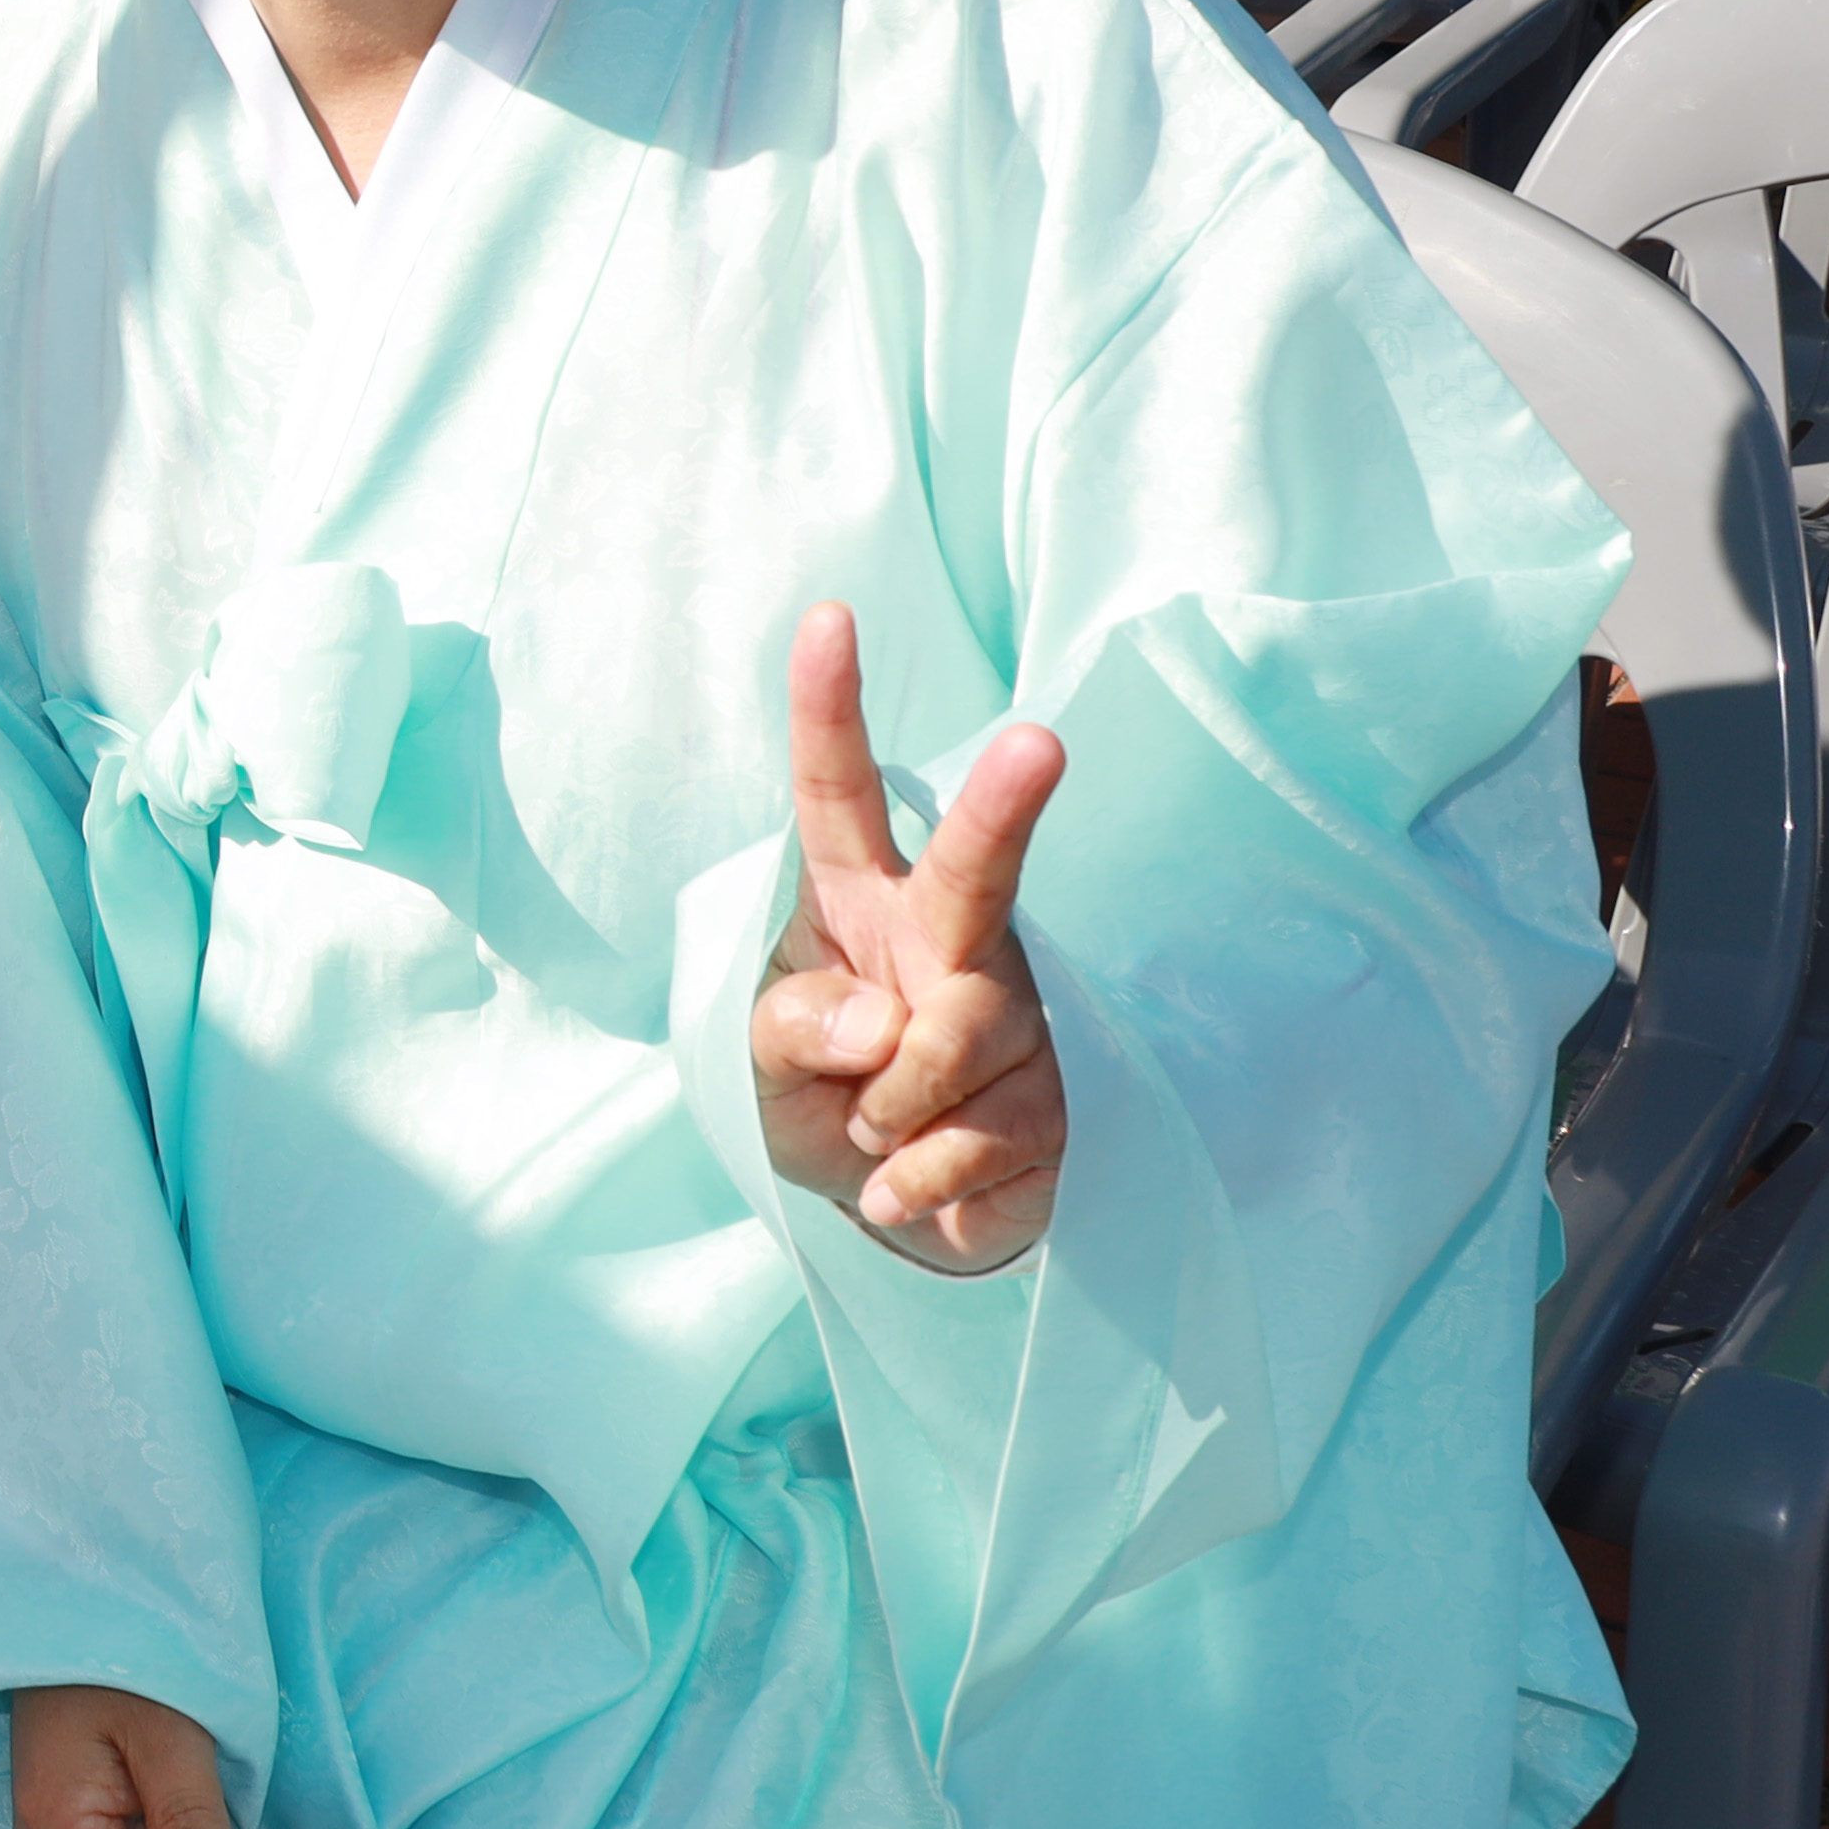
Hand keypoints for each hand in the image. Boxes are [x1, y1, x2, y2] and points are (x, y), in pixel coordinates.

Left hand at [747, 602, 1073, 1271]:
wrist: (899, 1211)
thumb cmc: (822, 1098)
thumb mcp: (764, 1065)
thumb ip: (792, 1027)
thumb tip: (882, 1018)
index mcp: (859, 900)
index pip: (837, 795)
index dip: (829, 709)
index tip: (828, 616)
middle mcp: (946, 936)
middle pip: (974, 868)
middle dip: (1005, 807)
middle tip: (1038, 742)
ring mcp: (1013, 1011)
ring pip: (954, 1045)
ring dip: (891, 1111)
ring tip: (875, 1130)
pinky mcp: (1064, 1098)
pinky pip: (979, 1136)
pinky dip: (923, 1177)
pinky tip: (905, 1182)